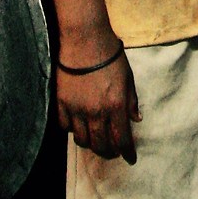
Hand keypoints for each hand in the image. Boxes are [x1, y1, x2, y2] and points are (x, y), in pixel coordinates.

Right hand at [55, 32, 140, 162]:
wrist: (85, 40)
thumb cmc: (110, 56)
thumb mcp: (128, 78)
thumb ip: (131, 100)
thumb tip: (136, 119)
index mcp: (116, 106)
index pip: (122, 139)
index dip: (127, 152)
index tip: (130, 158)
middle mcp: (96, 112)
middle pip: (101, 145)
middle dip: (108, 152)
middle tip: (112, 151)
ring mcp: (76, 109)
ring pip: (81, 140)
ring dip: (90, 144)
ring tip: (94, 140)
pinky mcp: (61, 102)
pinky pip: (64, 126)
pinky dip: (71, 130)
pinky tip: (77, 126)